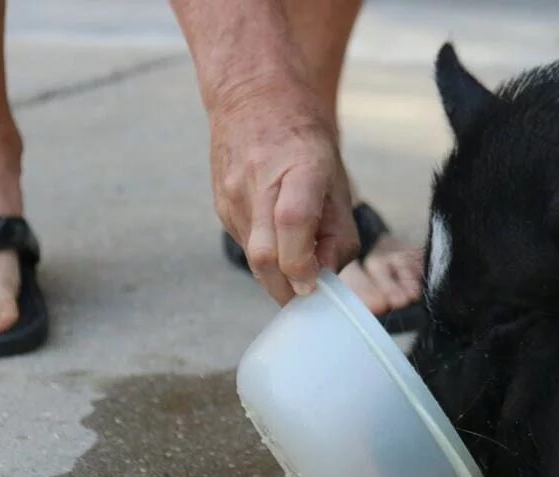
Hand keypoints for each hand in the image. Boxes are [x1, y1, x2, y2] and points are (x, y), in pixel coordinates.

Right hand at [209, 80, 357, 304]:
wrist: (254, 97)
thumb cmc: (304, 141)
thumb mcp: (337, 181)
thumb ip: (338, 233)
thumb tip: (327, 276)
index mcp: (298, 168)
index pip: (292, 222)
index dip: (302, 263)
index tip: (315, 284)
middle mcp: (258, 182)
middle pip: (263, 255)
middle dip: (286, 288)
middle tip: (306, 297)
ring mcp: (233, 195)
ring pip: (252, 257)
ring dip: (276, 276)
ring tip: (297, 265)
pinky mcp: (220, 206)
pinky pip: (244, 245)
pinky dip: (264, 258)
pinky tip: (278, 243)